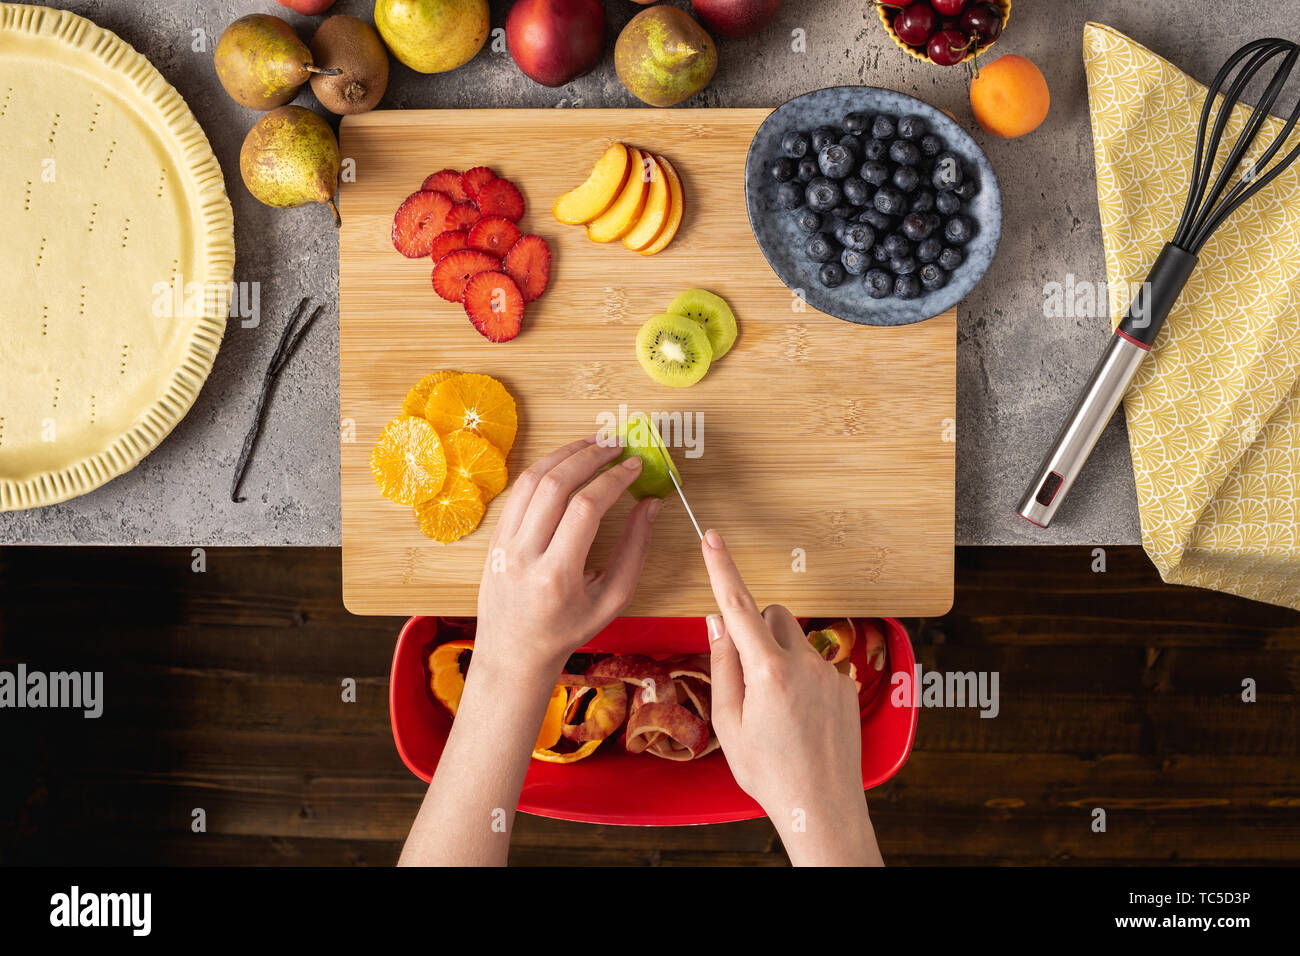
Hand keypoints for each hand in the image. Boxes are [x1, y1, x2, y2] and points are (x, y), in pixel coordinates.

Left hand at [473, 436, 660, 681]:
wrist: (514, 653)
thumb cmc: (567, 630)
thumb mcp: (612, 599)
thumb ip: (635, 549)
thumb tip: (650, 504)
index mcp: (556, 575)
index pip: (586, 508)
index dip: (614, 479)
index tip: (635, 464)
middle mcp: (524, 555)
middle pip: (555, 485)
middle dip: (589, 456)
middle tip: (615, 444)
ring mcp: (503, 544)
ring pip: (530, 480)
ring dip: (564, 454)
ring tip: (592, 444)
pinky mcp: (494, 537)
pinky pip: (518, 491)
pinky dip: (543, 469)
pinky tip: (565, 462)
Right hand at [701, 528, 881, 865]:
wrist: (822, 806)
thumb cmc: (768, 771)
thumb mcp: (728, 722)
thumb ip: (723, 665)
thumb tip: (717, 622)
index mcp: (768, 671)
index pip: (739, 606)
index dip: (723, 569)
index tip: (712, 538)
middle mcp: (804, 662)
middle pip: (774, 616)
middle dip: (757, 630)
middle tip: (747, 676)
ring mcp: (830, 673)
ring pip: (796, 641)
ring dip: (780, 656)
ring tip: (776, 707)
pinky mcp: (846, 685)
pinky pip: (816, 663)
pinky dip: (802, 677)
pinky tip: (800, 717)